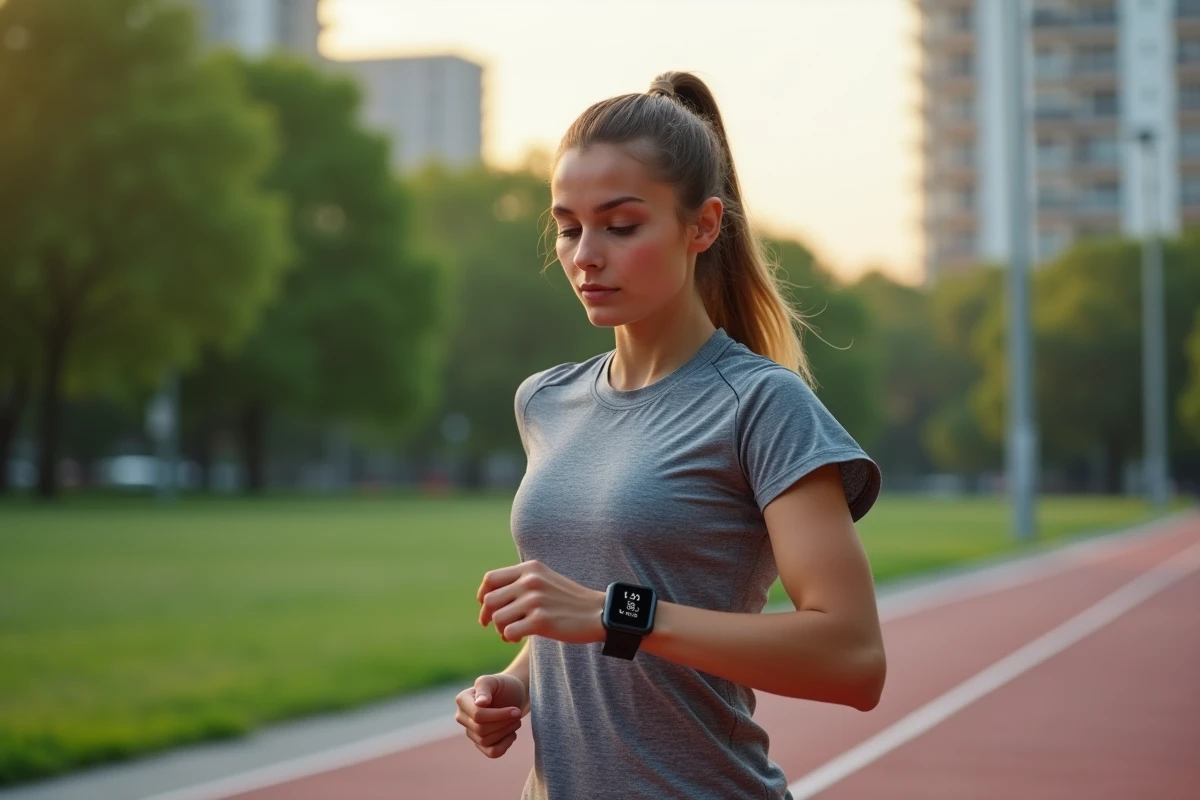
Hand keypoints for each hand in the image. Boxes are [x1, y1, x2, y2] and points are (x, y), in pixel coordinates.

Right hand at [455, 673, 527, 758]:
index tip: (516, 710)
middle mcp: (462, 717)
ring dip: (506, 732)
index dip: (499, 715)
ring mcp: (470, 731)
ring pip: (485, 741)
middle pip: (481, 729)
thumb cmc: (504, 685)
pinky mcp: (481, 743)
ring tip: (516, 721)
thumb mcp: (494, 681)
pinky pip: (491, 753)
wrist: (514, 694)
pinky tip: (512, 735)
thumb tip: (479, 703)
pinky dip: (504, 746)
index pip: (477, 715)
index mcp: (462, 700)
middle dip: (504, 723)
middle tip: (517, 714)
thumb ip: (484, 688)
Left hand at [478, 560, 604, 644]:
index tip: (486, 607)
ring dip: (500, 630)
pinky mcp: (540, 621)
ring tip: (510, 633)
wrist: (598, 613)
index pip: (490, 579)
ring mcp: (535, 601)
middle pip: (489, 600)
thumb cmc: (569, 600)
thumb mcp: (545, 579)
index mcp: (529, 569)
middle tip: (495, 626)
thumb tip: (489, 595)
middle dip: (487, 616)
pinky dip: (509, 638)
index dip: (483, 596)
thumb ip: (521, 581)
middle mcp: (530, 581)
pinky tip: (519, 638)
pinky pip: (509, 632)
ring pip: (497, 618)